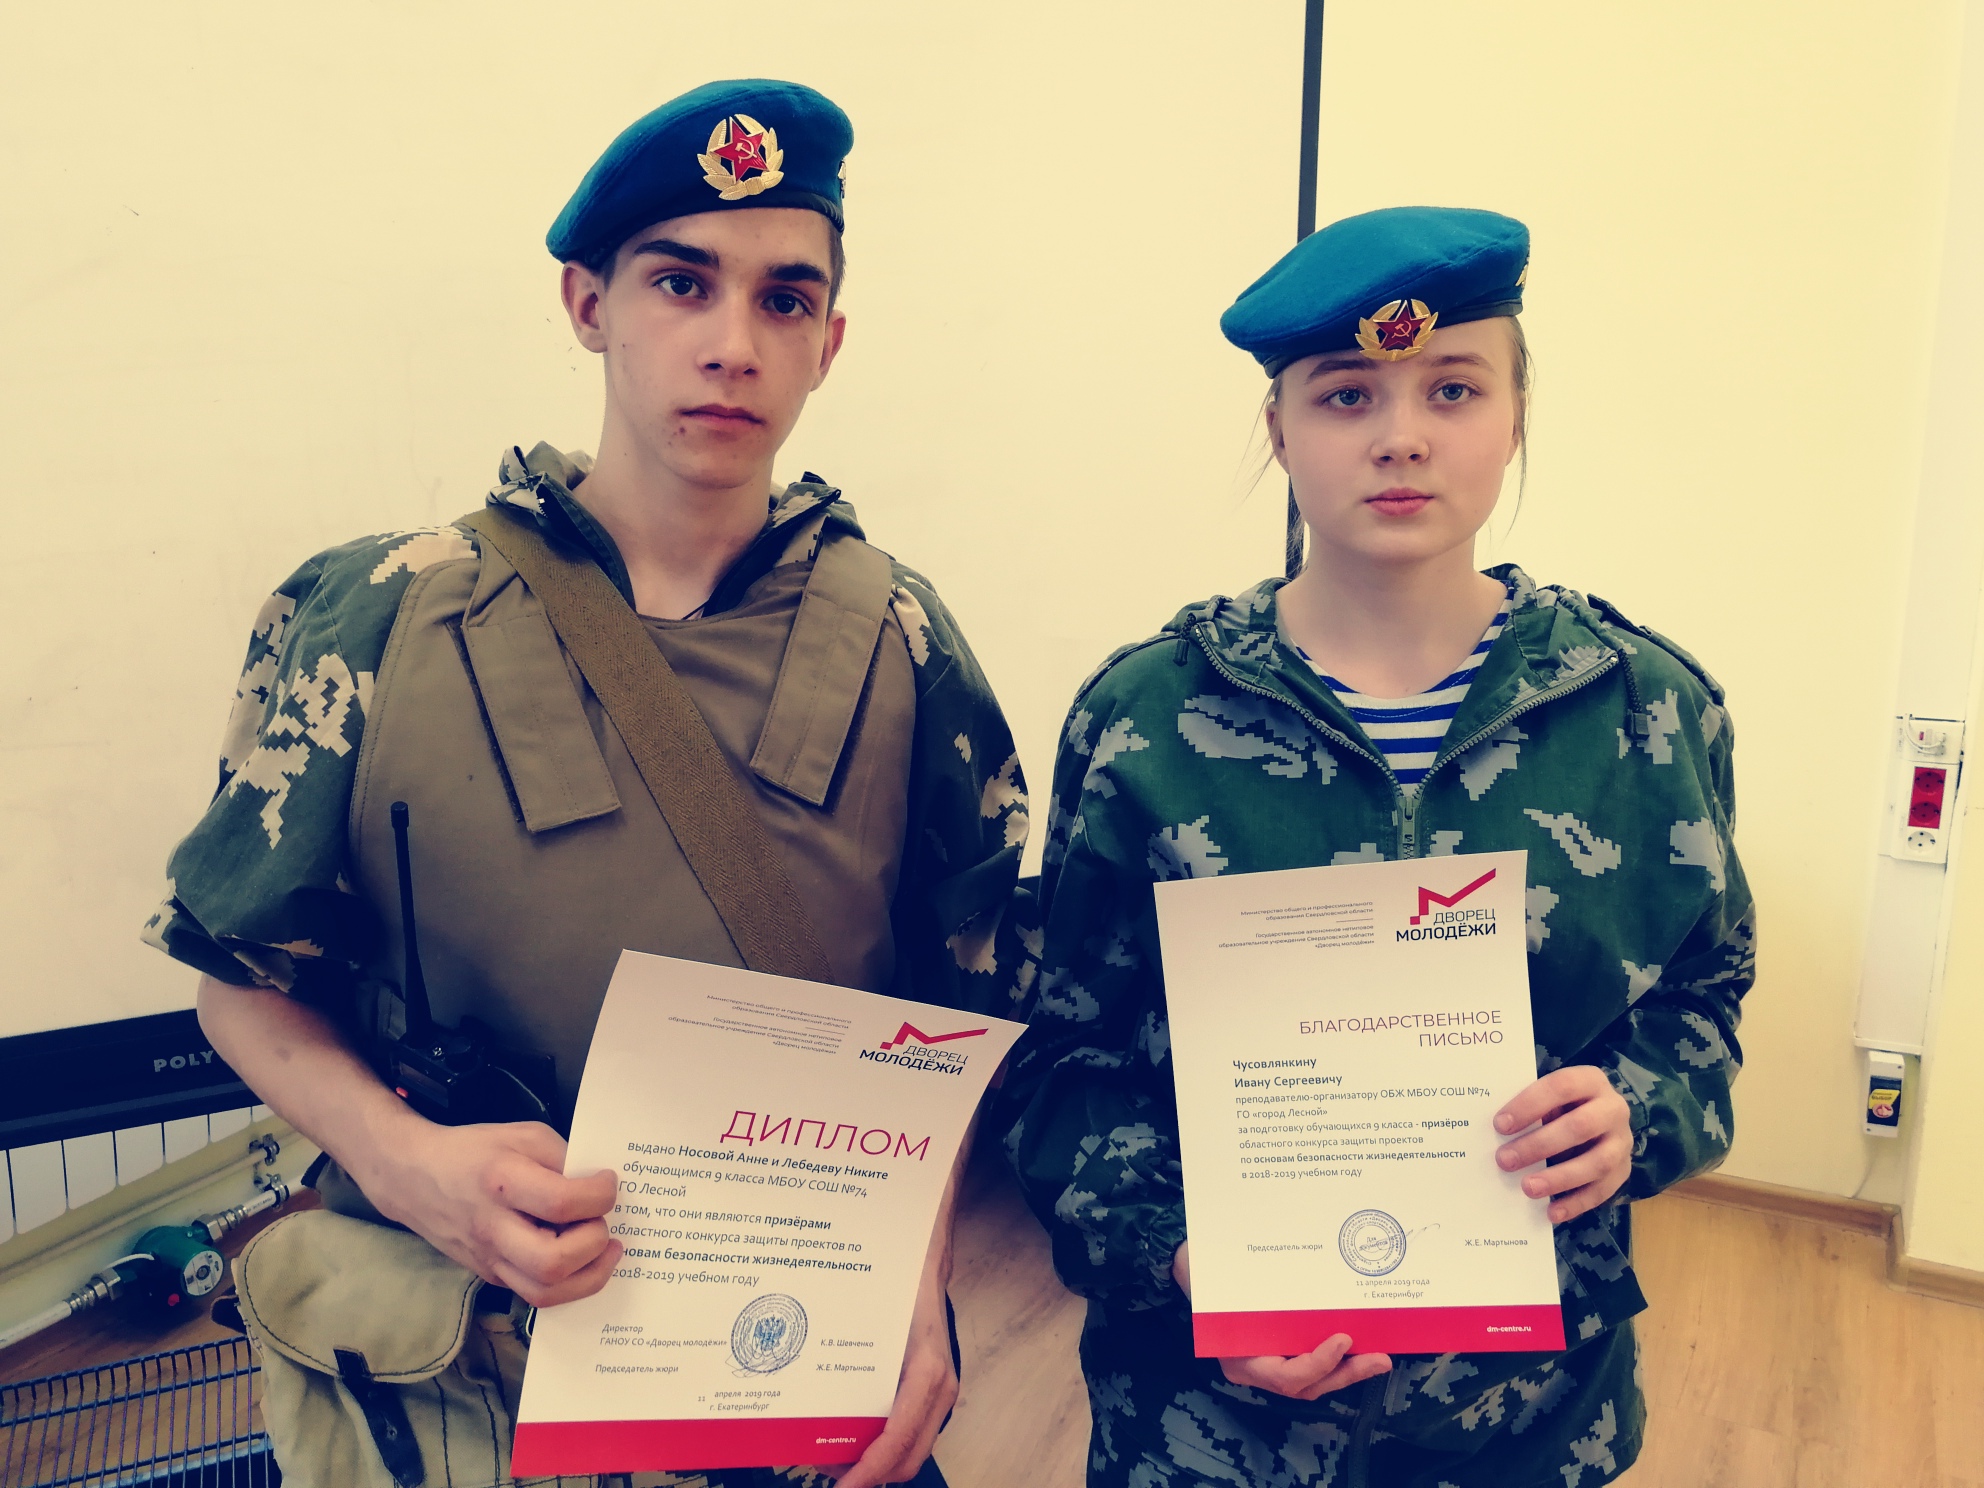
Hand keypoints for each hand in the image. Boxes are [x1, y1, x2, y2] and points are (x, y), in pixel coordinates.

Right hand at [364, 1115, 620, 1306]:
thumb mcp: (525, 1135)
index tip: (608, 1183)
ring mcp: (490, 1259)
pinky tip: (582, 1259)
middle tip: (603, 1223)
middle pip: (552, 1263)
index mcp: (502, 1182)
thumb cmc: (475, 1152)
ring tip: (605, 1250)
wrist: (416, 1178)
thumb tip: (598, 1186)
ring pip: (544, 1293)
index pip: (562, 1203)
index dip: (599, 1196)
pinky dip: (568, 1283)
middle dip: (593, 1245)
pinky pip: (535, 1294)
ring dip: (588, 1276)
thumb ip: (564, 1157)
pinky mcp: (491, 1276)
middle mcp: (493, 1229)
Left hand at [823, 1228, 957, 1486]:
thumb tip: (808, 1384)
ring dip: (873, 1461)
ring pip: (910, 1448)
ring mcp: (940, 1389)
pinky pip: (910, 1428)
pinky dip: (882, 1441)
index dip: (868, 1472)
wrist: (928, 1250)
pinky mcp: (932, 1385)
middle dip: (866, 1474)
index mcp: (926, 1374)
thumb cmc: (901, 1277)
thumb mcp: (875, 1312)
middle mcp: (940, 1389)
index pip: (899, 1442)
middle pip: (908, 1459)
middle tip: (823, 1470)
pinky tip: (849, 1427)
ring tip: (829, 1453)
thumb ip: (850, 1350)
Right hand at [1172, 1243, 1390, 1400]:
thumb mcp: (1212, 1272)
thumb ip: (1238, 1278)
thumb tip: (1268, 1266)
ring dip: (1346, 1370)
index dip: (1317, 1362)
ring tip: (1378, 1358)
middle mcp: (1251, 1368)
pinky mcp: (1277, 1353)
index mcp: (1236, 1356)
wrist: (1189, 1266)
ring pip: (1311, 1380)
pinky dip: (1334, 1360)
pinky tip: (1358, 1347)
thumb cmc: (1202, 1269)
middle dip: (1345, 1373)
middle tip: (1380, 1359)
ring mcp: (1264, 1364)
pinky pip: (1308, 1364)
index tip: (1343, 1339)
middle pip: (1305, 1385)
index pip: (1283, 1376)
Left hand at [1495, 1065, 1632, 1223]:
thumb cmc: (1563, 1105)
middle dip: (1539, 1145)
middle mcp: (1613, 1109)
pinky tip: (1551, 1212)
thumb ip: (1530, 1106)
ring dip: (1559, 1178)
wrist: (1602, 1119)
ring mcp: (1622, 1141)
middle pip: (1580, 1127)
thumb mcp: (1550, 1096)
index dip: (1530, 1104)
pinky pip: (1603, 1191)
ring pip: (1596, 1162)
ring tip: (1527, 1188)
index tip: (1500, 1125)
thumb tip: (1494, 1131)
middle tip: (1504, 1160)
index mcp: (1591, 1080)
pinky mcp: (1624, 1171)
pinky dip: (1576, 1203)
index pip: (1561, 1086)